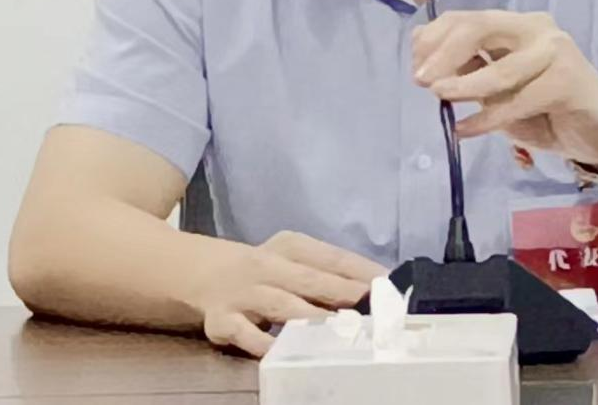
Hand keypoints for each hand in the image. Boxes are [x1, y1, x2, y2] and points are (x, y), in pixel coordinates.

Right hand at [192, 231, 384, 356]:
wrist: (208, 274)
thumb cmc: (270, 271)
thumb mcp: (296, 262)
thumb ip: (329, 275)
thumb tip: (377, 292)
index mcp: (292, 246)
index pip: (332, 257)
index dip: (361, 272)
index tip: (390, 286)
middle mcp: (268, 265)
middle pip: (310, 280)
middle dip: (342, 293)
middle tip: (371, 308)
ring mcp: (244, 293)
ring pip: (281, 305)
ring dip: (310, 317)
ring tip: (337, 330)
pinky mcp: (223, 320)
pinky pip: (244, 333)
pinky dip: (262, 343)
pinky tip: (282, 352)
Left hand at [412, 10, 597, 167]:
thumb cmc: (546, 110)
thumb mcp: (499, 88)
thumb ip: (469, 67)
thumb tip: (421, 48)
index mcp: (518, 25)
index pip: (469, 18)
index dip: (437, 37)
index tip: (415, 64)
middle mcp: (537, 29)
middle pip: (480, 27)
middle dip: (444, 51)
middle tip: (421, 78)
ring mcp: (556, 52)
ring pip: (500, 68)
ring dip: (464, 85)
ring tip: (439, 97)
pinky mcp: (568, 82)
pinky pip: (519, 100)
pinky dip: (487, 118)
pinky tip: (465, 129)